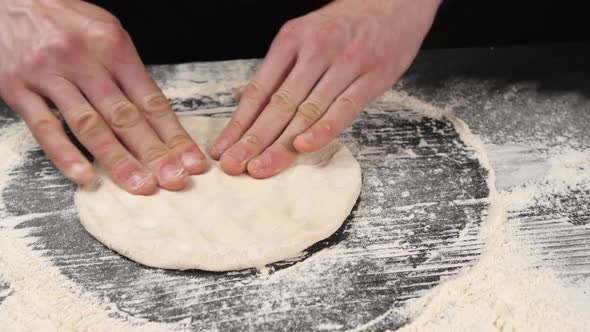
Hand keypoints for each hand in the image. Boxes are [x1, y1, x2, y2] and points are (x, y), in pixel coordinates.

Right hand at [0, 0, 207, 194]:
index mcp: (112, 46)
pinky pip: (44, 126)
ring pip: (89, 125)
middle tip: (174, 180)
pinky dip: (65, 155)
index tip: (191, 160)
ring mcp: (49, 74)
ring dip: (117, 160)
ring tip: (140, 185)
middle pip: (125, 116)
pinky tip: (85, 177)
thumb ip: (127, 71)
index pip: (150, 99)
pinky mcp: (17, 87)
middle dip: (154, 152)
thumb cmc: (63, 18)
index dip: (173, 134)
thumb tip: (154, 113)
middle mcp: (83, 59)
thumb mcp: (104, 32)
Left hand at [210, 0, 440, 177]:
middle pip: (278, 104)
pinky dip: (323, 130)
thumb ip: (278, 70)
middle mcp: (314, 50)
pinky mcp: (371, 76)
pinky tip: (303, 147)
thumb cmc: (346, 25)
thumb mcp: (305, 35)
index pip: (259, 90)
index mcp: (292, 40)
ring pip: (306, 111)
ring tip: (261, 168)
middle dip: (253, 140)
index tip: (223, 150)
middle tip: (234, 166)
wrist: (393, 2)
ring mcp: (344, 63)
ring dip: (281, 144)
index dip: (239, 123)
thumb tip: (243, 98)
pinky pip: (343, 108)